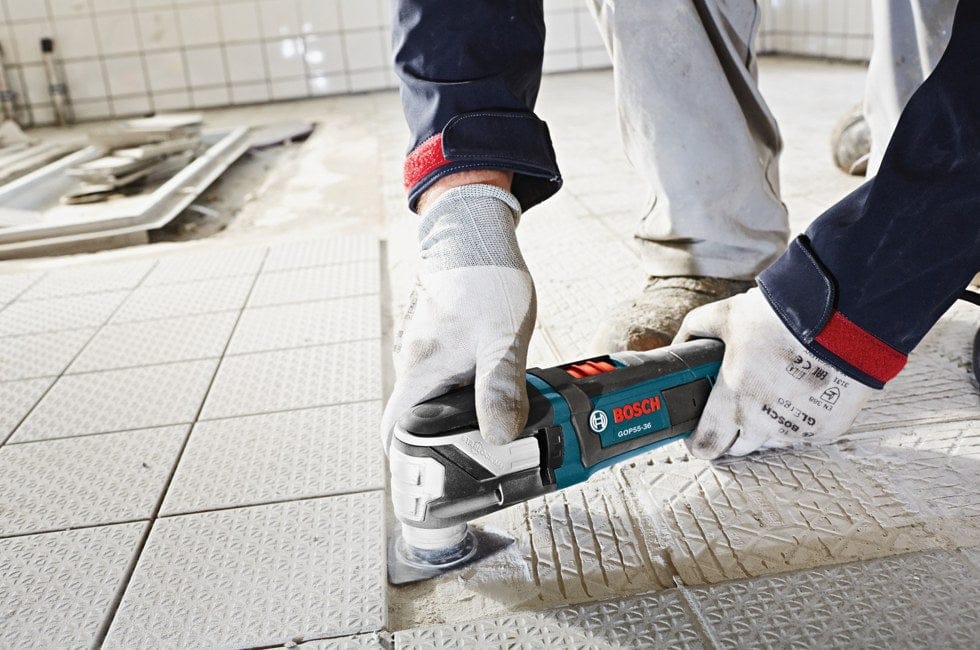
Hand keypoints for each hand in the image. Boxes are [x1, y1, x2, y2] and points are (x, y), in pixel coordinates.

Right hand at [381, 184, 535, 449]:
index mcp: (420, 371)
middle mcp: (415, 365)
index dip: (407, 466)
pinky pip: (448, 381)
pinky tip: (495, 397)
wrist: (477, 230)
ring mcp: (427, 353)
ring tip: (495, 438)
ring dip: (459, 422)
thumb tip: (500, 436)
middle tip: (479, 469)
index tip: (430, 489)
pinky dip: (467, 396)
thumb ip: (500, 387)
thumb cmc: (486, 278)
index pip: (397, 434)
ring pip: (435, 402)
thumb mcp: (503, 337)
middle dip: (443, 450)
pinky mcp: (443, 342)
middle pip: (417, 424)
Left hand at [675, 288, 875, 458]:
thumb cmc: (781, 317)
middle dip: (729, 433)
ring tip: (770, 391)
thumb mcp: (725, 315)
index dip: (697, 442)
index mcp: (736, 398)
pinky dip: (795, 420)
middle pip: (737, 448)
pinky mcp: (826, 429)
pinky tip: (797, 393)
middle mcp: (765, 421)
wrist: (843, 318)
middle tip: (732, 408)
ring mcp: (798, 428)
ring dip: (764, 425)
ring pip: (770, 441)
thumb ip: (694, 332)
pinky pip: (801, 434)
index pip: (707, 445)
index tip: (696, 434)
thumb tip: (678, 348)